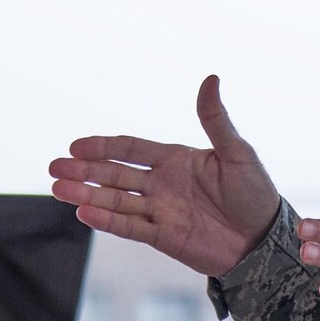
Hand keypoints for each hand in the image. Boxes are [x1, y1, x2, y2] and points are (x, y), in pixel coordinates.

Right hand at [49, 75, 280, 277]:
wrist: (265, 240)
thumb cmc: (256, 193)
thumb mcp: (237, 152)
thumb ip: (216, 120)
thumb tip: (210, 79)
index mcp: (175, 160)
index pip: (130, 149)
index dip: (103, 147)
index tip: (76, 146)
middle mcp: (161, 184)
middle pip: (114, 175)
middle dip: (83, 171)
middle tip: (54, 168)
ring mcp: (160, 211)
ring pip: (115, 201)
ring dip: (86, 195)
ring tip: (59, 189)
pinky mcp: (163, 237)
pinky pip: (130, 227)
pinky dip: (107, 221)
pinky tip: (84, 213)